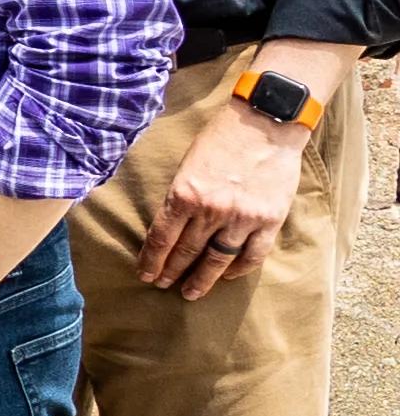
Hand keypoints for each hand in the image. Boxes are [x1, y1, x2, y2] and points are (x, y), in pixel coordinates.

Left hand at [140, 97, 317, 301]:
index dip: (151, 261)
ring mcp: (242, 218)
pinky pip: (252, 255)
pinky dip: (239, 269)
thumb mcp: (187, 164)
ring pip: (218, 260)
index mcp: (184, 194)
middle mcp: (211, 210)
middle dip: (172, 272)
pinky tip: (228, 275)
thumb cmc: (221, 139)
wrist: (265, 123)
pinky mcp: (270, 220)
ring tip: (191, 292)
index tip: (145, 275)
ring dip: (203, 279)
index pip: (161, 238)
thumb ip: (180, 196)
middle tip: (163, 285)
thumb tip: (170, 224)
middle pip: (187, 252)